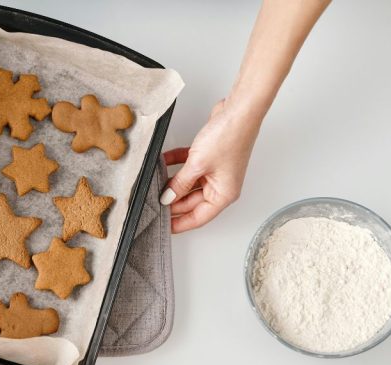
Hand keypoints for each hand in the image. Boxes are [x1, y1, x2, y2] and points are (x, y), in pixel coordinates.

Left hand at [159, 99, 260, 232]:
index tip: (163, 227)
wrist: (238, 110)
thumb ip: (180, 184)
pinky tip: (162, 163)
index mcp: (224, 194)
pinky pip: (188, 167)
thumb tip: (168, 197)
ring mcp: (215, 171)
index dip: (179, 224)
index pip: (198, 218)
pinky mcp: (209, 157)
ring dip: (172, 183)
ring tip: (154, 184)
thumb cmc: (229, 137)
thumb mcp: (197, 165)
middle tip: (152, 202)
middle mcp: (221, 185)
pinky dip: (175, 165)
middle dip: (172, 201)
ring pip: (188, 184)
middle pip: (191, 202)